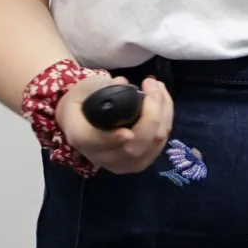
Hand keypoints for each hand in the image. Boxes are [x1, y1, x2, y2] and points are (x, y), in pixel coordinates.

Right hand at [58, 74, 173, 174]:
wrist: (83, 121)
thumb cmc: (83, 101)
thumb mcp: (83, 88)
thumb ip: (98, 86)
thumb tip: (122, 83)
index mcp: (80, 137)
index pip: (95, 142)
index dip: (111, 139)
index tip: (127, 132)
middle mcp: (101, 157)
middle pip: (132, 148)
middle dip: (151, 115)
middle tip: (152, 84)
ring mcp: (122, 164)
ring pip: (151, 146)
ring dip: (163, 113)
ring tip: (158, 88)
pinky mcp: (139, 163)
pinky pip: (159, 144)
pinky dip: (166, 120)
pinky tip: (163, 101)